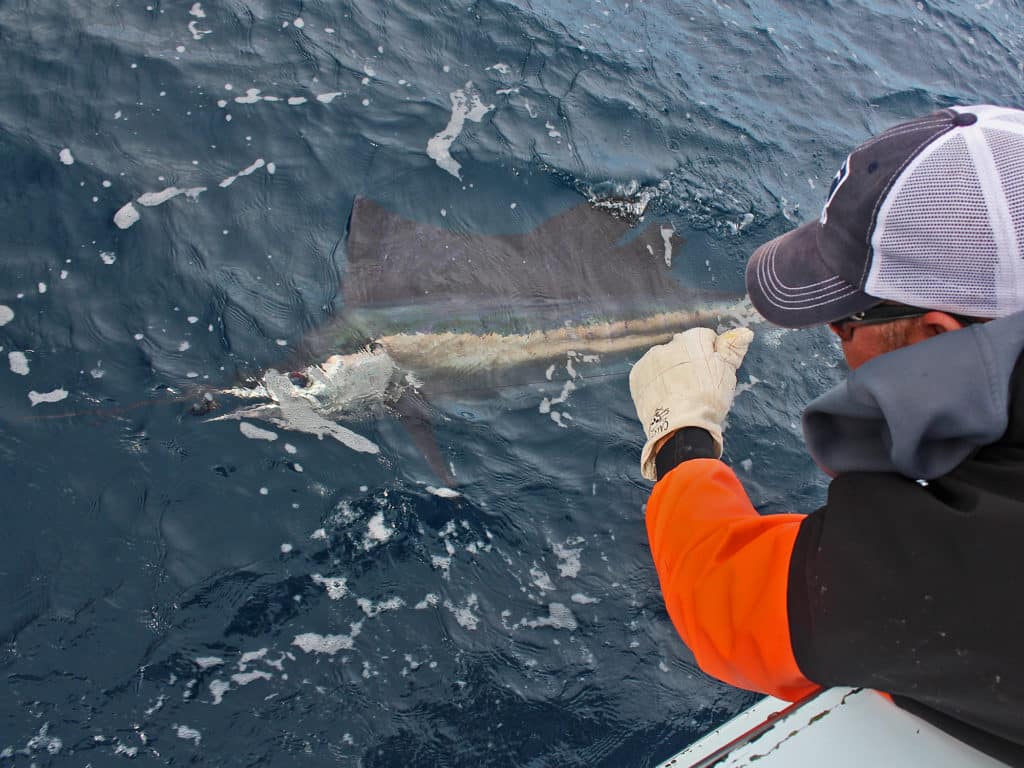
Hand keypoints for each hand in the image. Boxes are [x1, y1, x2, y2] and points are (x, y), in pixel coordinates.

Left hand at [629, 327, 753, 479]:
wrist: (681, 426)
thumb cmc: (709, 397)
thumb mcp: (727, 371)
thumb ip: (733, 348)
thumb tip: (744, 331)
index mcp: (692, 338)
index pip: (705, 339)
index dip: (712, 356)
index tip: (711, 374)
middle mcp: (668, 343)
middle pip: (683, 349)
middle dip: (690, 362)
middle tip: (696, 386)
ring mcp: (650, 360)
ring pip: (665, 361)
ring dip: (671, 371)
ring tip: (680, 393)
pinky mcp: (636, 376)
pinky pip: (649, 374)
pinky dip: (656, 382)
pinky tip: (665, 396)